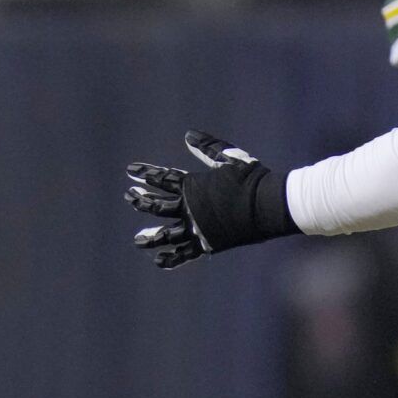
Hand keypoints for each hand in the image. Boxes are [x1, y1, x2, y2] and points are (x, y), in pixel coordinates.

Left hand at [124, 130, 296, 268]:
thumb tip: (187, 136)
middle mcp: (189, 207)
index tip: (130, 171)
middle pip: (158, 205)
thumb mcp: (229, 158)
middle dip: (142, 200)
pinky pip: (184, 254)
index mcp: (192, 185)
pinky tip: (158, 261)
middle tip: (130, 196)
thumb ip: (207, 147)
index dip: (146, 174)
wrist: (267, 205)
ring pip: (166, 234)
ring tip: (137, 241)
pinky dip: (171, 259)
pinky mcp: (207, 244)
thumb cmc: (250, 179)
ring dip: (150, 237)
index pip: (163, 178)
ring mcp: (196, 227)